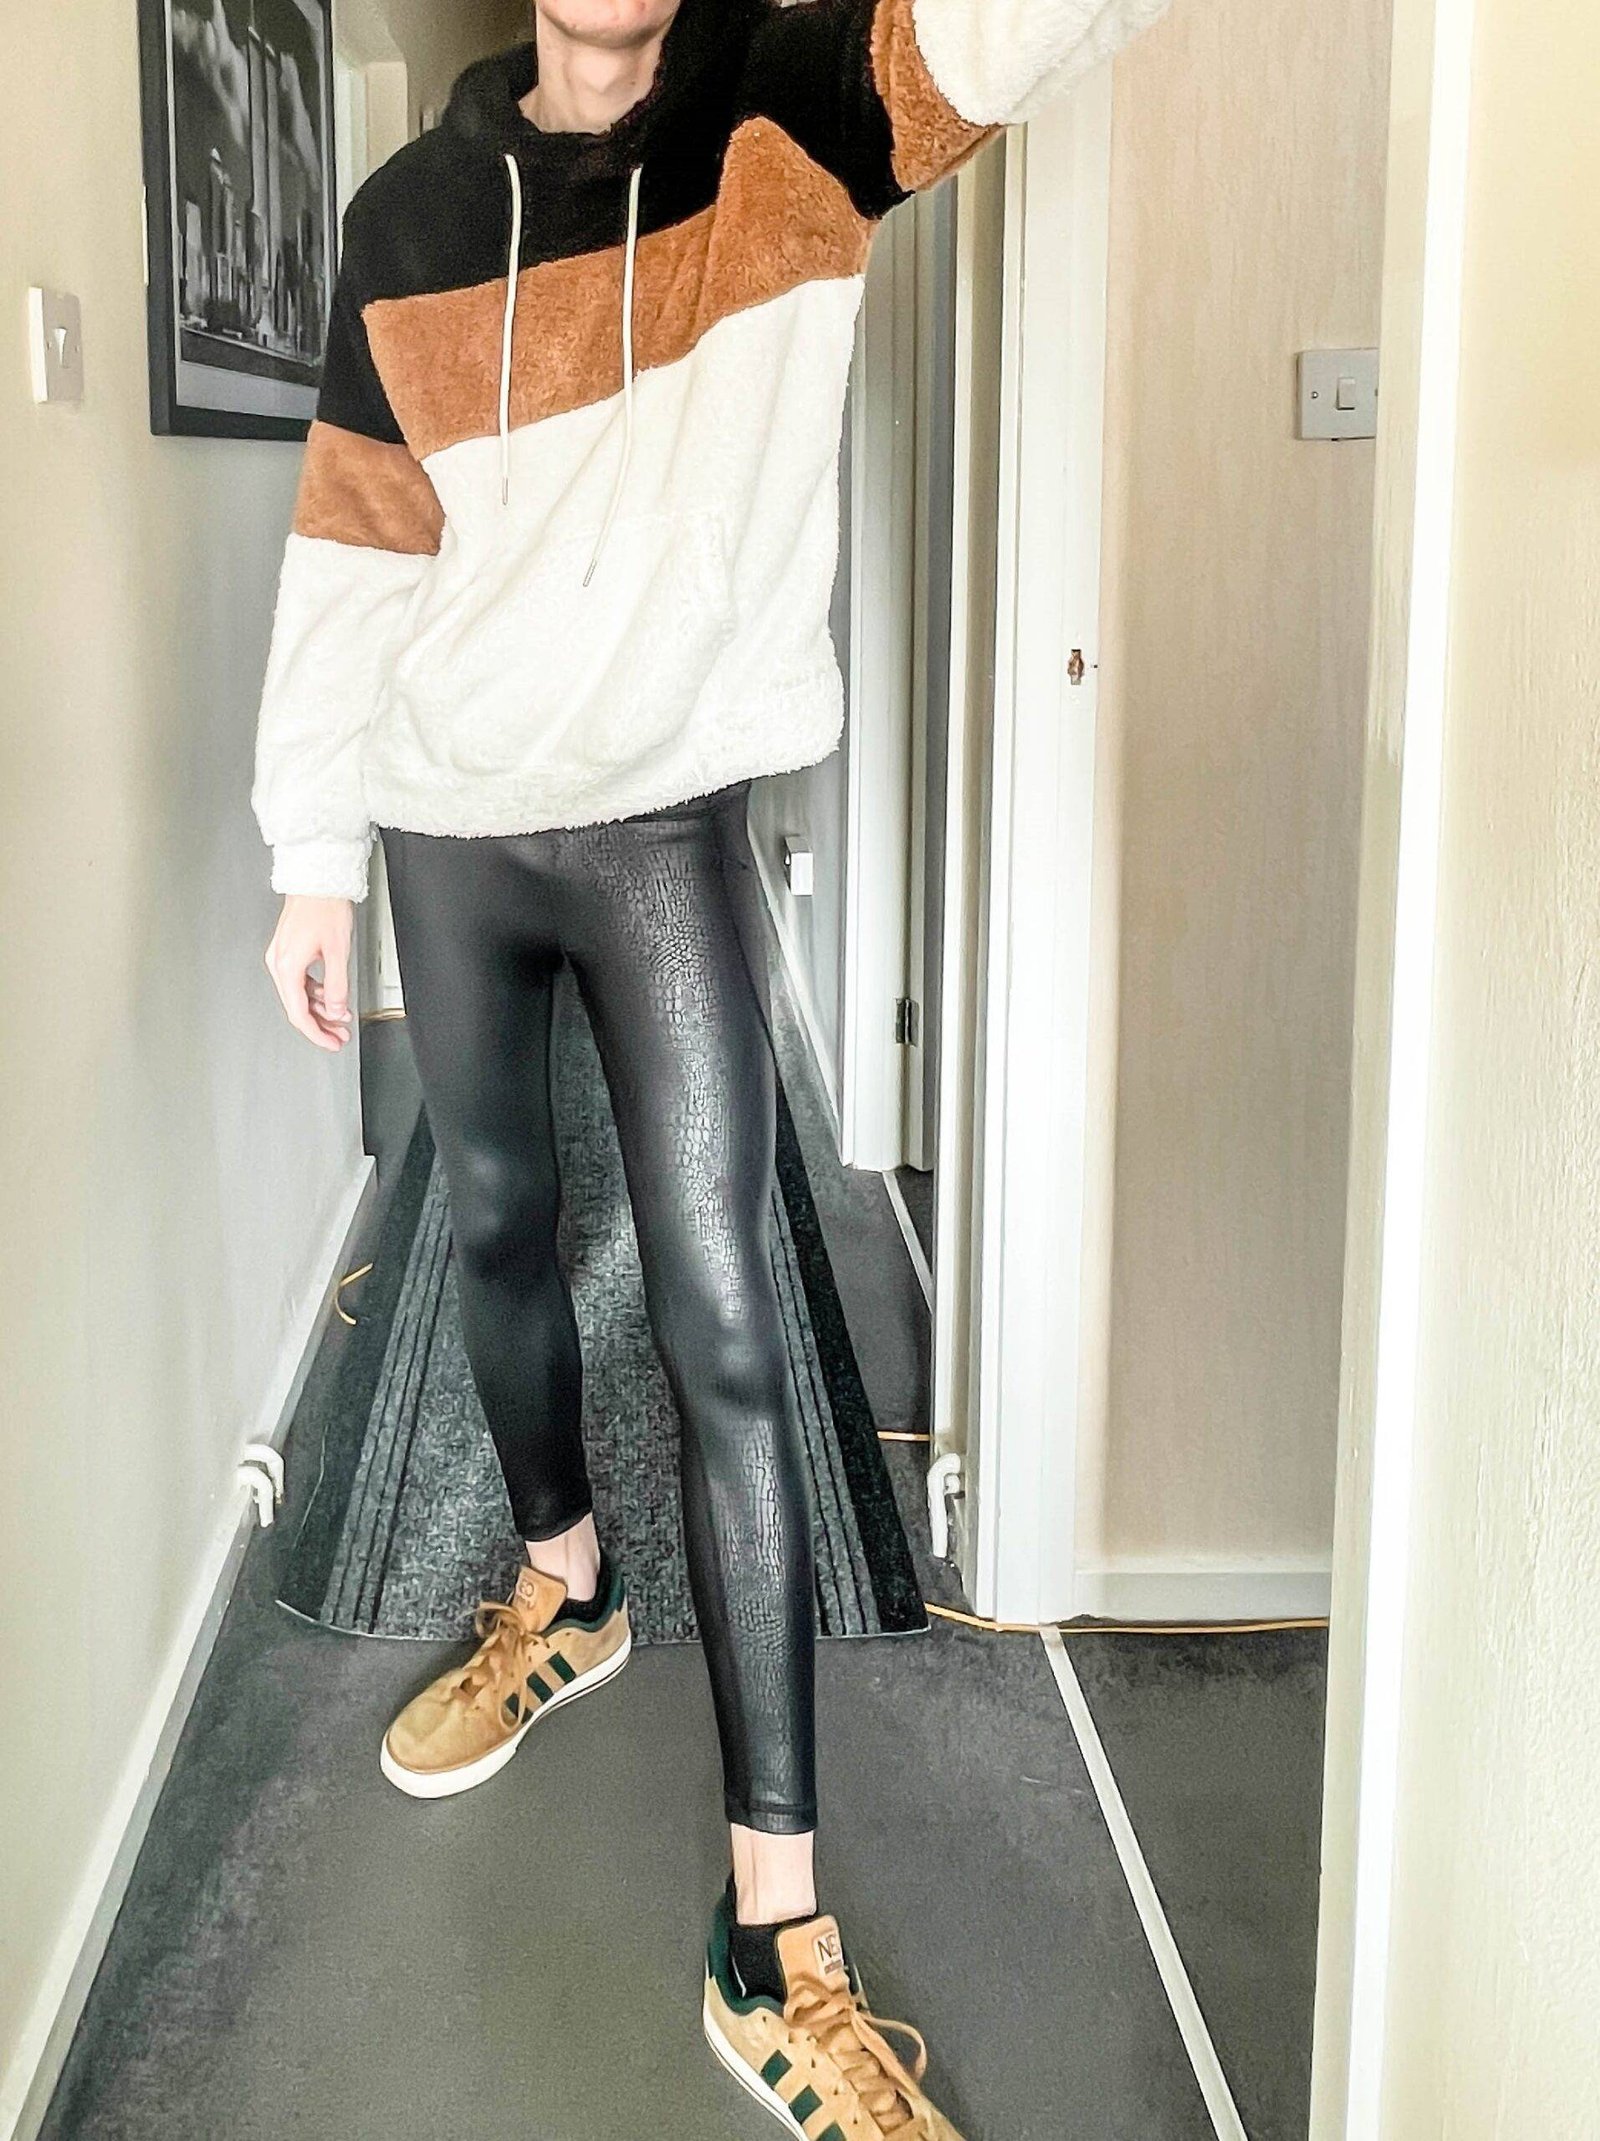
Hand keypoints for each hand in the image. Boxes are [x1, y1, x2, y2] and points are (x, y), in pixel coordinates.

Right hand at [265, 896, 355, 1052]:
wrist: (317, 878)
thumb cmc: (325, 906)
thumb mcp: (337, 951)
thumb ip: (337, 986)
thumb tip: (336, 1011)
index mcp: (287, 967)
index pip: (299, 1013)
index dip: (316, 1033)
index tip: (331, 1043)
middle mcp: (279, 963)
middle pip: (297, 1006)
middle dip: (321, 1024)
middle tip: (339, 1036)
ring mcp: (281, 956)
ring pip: (299, 994)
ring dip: (320, 1008)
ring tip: (341, 1017)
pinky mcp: (288, 950)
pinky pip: (300, 980)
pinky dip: (316, 991)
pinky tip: (331, 995)